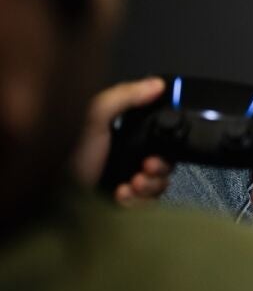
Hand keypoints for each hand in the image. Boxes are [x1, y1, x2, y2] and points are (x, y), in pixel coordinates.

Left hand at [73, 77, 173, 205]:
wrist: (49, 195)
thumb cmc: (65, 154)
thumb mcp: (93, 116)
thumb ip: (125, 96)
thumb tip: (157, 84)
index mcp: (120, 135)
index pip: (157, 137)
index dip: (164, 143)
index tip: (158, 148)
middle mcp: (125, 159)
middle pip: (163, 163)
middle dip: (158, 167)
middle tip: (145, 168)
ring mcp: (125, 184)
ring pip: (158, 186)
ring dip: (149, 185)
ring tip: (131, 184)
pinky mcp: (123, 205)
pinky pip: (147, 206)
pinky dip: (138, 202)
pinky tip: (121, 195)